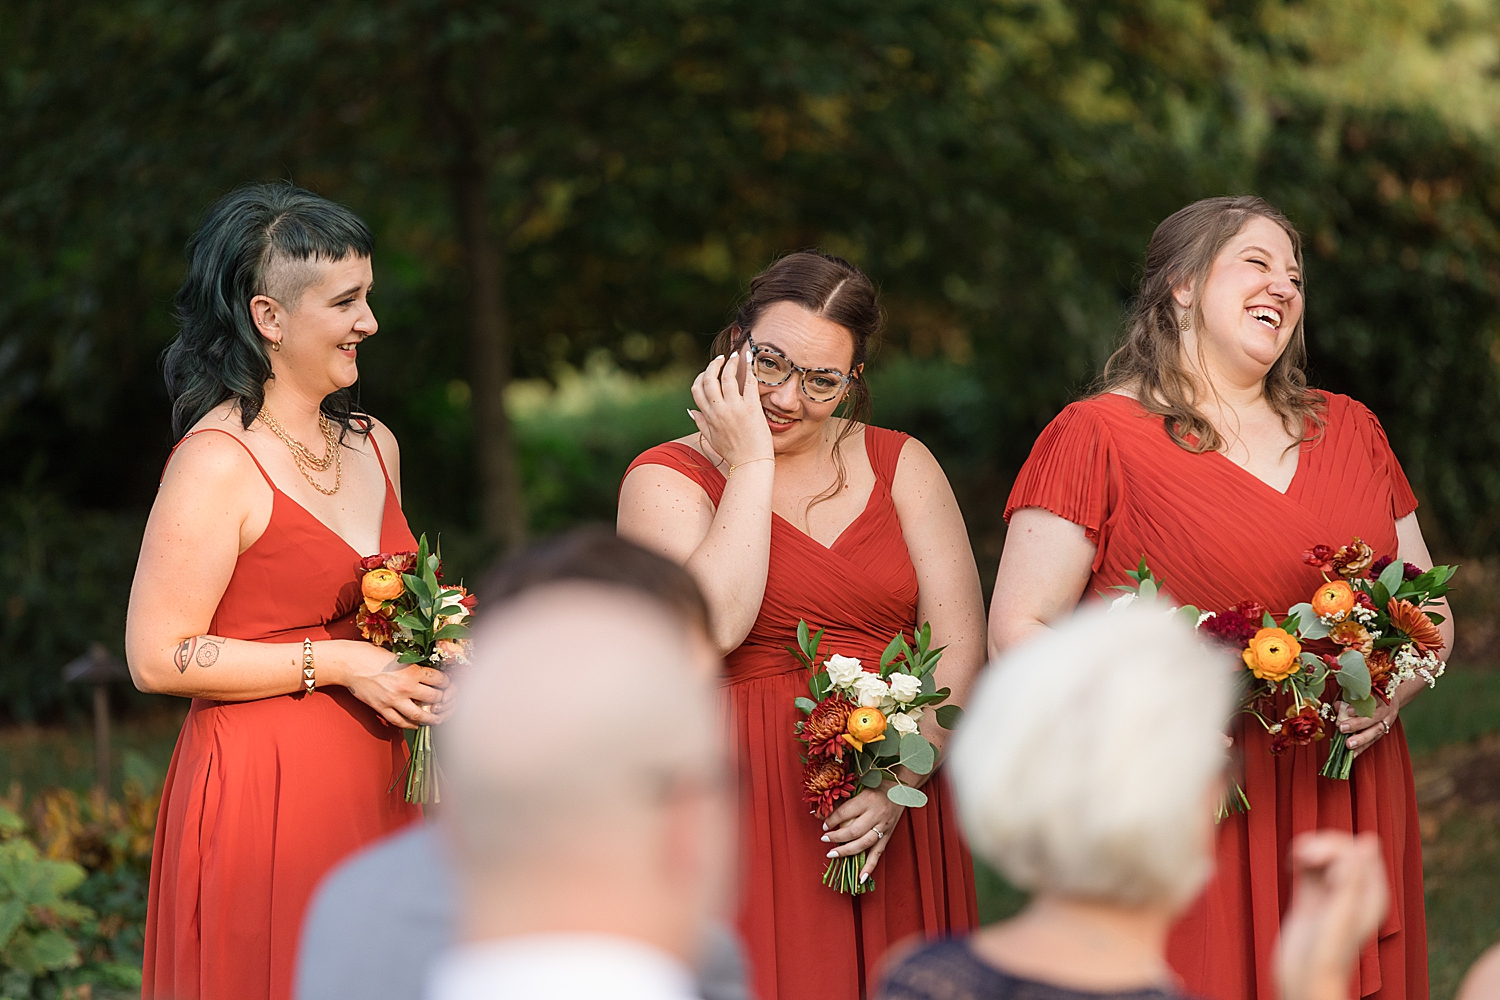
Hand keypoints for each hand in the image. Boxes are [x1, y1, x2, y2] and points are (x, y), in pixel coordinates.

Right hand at [329, 640, 451, 728]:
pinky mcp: (382, 708)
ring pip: (419, 714)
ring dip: (432, 718)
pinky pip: (400, 721)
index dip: (446, 682)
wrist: (349, 663)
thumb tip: (428, 675)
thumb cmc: (371, 655)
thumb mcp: (398, 656)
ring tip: (437, 719)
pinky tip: (416, 724)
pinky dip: (410, 724)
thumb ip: (413, 667)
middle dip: (442, 700)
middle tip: (444, 701)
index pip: (439, 679)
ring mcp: (393, 700)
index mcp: (411, 670)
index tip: (447, 684)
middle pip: (434, 698)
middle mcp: (405, 687)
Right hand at [687, 351, 774, 469]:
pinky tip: (749, 358)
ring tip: (735, 355)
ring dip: (730, 362)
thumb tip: (690, 411)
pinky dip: (748, 367)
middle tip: (721, 358)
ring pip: (727, 377)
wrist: (751, 463)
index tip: (707, 372)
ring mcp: (735, 408)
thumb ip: (700, 423)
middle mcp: (719, 410)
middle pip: (709, 380)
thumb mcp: (711, 438)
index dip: (700, 377)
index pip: (697, 390)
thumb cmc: (733, 453)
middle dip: (713, 365)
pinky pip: (748, 382)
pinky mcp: (751, 407)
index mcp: (709, 416)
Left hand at [821, 785, 905, 884]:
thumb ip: (844, 800)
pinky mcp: (888, 835)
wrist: (901, 788)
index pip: (845, 813)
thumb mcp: (860, 787)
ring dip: (847, 851)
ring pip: (864, 844)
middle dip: (836, 838)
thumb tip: (823, 812)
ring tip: (833, 854)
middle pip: (854, 831)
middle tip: (824, 839)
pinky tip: (861, 878)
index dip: (832, 820)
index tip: (824, 824)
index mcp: (867, 800)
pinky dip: (870, 867)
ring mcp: (883, 826)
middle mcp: (876, 814)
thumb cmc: (877, 785)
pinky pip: (878, 853)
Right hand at [1275, 832, 1388, 999]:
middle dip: (1321, 846)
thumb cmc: (1327, 953)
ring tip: (1293, 857)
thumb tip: (1367, 840)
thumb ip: (1353, 877)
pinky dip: (1298, 859)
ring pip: (1323, 856)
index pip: (1361, 852)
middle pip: (1341, 850)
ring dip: (1308, 849)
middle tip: (1300, 855)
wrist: (1303, 979)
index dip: (1338, 846)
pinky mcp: (1309, 898)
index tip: (1314, 856)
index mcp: (1372, 895)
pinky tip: (1289, 862)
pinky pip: (1307, 867)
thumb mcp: (1342, 912)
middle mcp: (1354, 893)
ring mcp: (1330, 895)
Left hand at [1337, 699, 1397, 757]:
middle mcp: (1386, 711)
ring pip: (1375, 732)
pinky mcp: (1384, 732)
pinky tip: (1353, 754)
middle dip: (1357, 725)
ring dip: (1361, 740)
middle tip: (1343, 728)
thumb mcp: (1365, 693)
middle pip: (1373, 719)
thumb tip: (1337, 706)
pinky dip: (1362, 748)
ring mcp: (1387, 722)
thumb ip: (1350, 699)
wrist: (1393, 698)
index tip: (1348, 711)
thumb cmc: (1374, 694)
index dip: (1360, 708)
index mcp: (1381, 699)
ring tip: (1348, 745)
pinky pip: (1373, 741)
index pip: (1372, 703)